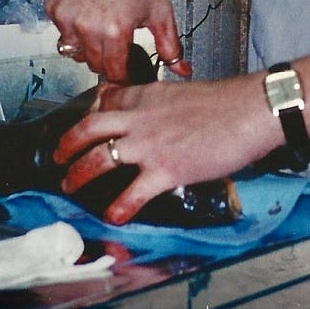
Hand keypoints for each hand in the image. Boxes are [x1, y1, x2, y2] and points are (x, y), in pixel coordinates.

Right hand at [45, 0, 189, 82]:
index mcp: (115, 31)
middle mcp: (87, 27)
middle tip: (117, 39)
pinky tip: (88, 9)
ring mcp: (66, 18)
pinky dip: (73, 28)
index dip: (123, 72)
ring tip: (102, 23)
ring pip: (75, 52)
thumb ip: (170, 45)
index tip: (126, 66)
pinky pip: (62, 32)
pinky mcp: (53, 8)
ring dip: (87, 46)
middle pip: (94, 65)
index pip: (114, 73)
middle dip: (106, 59)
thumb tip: (182, 70)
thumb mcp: (160, 8)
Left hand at [53, 76, 274, 223]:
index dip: (91, 113)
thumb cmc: (227, 103)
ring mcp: (150, 145)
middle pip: (90, 127)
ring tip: (71, 185)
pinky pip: (132, 193)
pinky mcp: (166, 169)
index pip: (107, 101)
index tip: (84, 125)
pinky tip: (113, 215)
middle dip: (67, 144)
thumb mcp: (185, 93)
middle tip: (58, 156)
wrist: (250, 109)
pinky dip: (119, 207)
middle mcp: (141, 118)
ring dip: (80, 175)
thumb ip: (164, 106)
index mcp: (147, 95)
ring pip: (99, 158)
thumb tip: (161, 120)